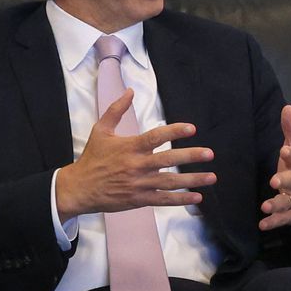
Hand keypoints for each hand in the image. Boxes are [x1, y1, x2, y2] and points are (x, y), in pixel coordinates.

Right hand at [55, 90, 215, 218]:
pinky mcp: (139, 199)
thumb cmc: (92, 158)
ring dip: (192, 180)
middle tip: (209, 153)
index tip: (192, 129)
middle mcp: (137, 165)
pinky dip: (181, 199)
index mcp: (130, 147)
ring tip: (211, 177)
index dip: (174, 131)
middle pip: (168, 159)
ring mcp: (139, 184)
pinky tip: (197, 197)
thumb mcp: (100, 130)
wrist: (79, 188)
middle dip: (190, 156)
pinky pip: (163, 199)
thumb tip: (130, 91)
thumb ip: (116, 110)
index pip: (155, 137)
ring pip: (170, 182)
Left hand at [259, 105, 290, 233]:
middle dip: (285, 181)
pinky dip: (273, 222)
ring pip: (288, 202)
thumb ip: (290, 131)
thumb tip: (287, 107)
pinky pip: (283, 219)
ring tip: (265, 206)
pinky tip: (263, 224)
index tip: (284, 150)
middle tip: (274, 181)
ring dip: (276, 204)